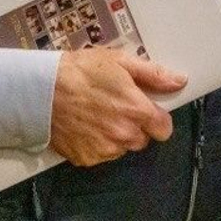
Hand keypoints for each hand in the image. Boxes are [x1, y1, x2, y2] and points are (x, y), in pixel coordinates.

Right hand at [48, 49, 185, 166]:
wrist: (41, 90)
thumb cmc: (80, 71)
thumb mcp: (119, 62)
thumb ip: (153, 74)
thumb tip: (180, 80)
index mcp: (136, 111)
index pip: (164, 129)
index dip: (157, 118)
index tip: (146, 109)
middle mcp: (124, 135)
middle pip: (142, 139)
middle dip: (134, 126)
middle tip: (115, 107)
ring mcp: (104, 149)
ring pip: (121, 148)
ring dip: (115, 136)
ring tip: (97, 115)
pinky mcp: (86, 158)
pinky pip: (100, 155)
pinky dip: (96, 144)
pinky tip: (84, 126)